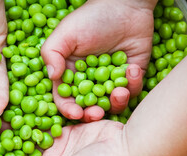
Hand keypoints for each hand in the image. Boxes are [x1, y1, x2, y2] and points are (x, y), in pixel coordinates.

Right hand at [41, 0, 155, 120]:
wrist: (126, 4)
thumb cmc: (91, 18)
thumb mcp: (65, 33)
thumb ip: (52, 53)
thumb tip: (52, 76)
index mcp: (70, 74)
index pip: (65, 98)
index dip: (68, 109)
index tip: (76, 114)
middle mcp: (89, 82)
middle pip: (88, 107)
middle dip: (92, 114)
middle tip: (97, 113)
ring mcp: (110, 82)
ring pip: (111, 104)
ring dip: (116, 102)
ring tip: (120, 91)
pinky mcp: (130, 78)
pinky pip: (133, 91)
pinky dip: (134, 85)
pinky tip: (132, 69)